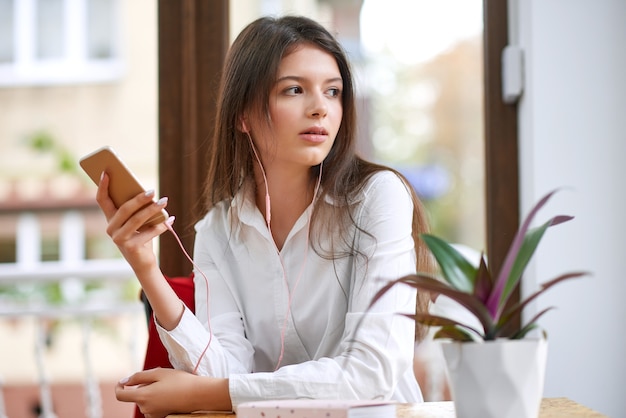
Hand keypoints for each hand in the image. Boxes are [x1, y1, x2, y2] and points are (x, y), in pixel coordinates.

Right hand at [96, 171, 170, 272]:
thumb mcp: (138, 222)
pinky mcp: (130, 247)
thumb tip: (149, 193)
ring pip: (136, 219)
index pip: (102, 200)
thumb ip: (138, 209)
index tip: (106, 172)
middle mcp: (111, 229)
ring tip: (164, 201)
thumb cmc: (141, 238)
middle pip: (124, 209)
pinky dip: (160, 226)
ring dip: (152, 210)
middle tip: (152, 191)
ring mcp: (119, 239)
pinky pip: (148, 232)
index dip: (102, 186)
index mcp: (110, 219)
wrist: (143, 263)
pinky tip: (170, 220)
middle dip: (139, 198)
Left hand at [115, 368, 231, 416]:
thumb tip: (124, 381)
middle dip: (144, 386)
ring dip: (151, 392)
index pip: (121, 395)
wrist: (198, 395)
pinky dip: (157, 399)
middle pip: (136, 396)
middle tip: (160, 377)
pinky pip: (153, 406)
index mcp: (143, 396)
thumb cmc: (180, 381)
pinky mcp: (161, 416)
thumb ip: (138, 377)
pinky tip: (170, 393)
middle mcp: (146, 408)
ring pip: (145, 400)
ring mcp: (154, 414)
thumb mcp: (158, 373)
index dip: (118, 387)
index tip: (122, 382)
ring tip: (167, 385)